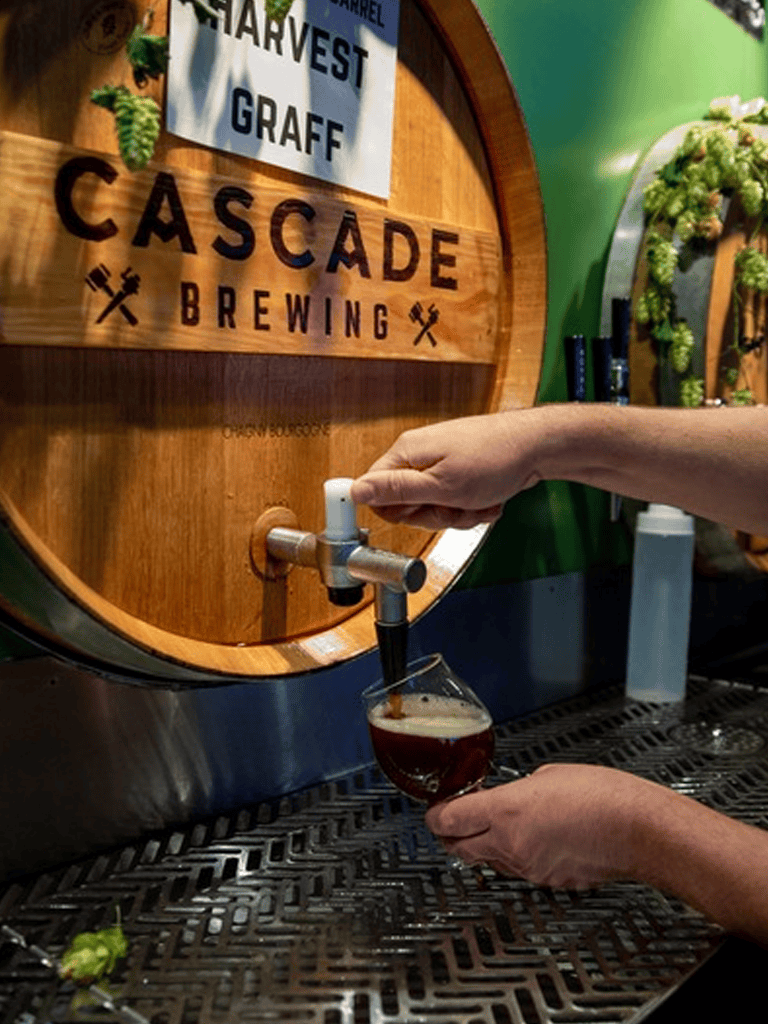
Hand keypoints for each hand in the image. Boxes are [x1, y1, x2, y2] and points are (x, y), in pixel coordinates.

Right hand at [350, 411, 540, 528]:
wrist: (538, 446)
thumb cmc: (496, 458)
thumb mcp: (441, 485)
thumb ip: (396, 490)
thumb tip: (356, 491)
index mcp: (407, 453)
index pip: (375, 492)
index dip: (398, 512)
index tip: (421, 512)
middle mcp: (420, 455)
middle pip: (407, 505)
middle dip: (435, 515)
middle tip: (456, 506)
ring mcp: (442, 463)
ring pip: (434, 507)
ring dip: (459, 514)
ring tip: (478, 501)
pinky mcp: (460, 471)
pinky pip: (455, 501)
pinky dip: (473, 507)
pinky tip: (489, 498)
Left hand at [424, 763, 672, 888]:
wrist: (638, 829)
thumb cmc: (603, 795)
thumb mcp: (549, 774)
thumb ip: (519, 789)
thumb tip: (512, 797)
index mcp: (505, 811)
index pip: (447, 822)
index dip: (435, 816)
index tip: (435, 810)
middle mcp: (511, 844)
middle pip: (458, 849)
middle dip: (450, 836)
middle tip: (453, 822)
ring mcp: (529, 868)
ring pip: (489, 862)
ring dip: (484, 846)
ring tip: (498, 827)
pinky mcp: (549, 882)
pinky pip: (520, 870)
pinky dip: (517, 857)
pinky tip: (535, 840)